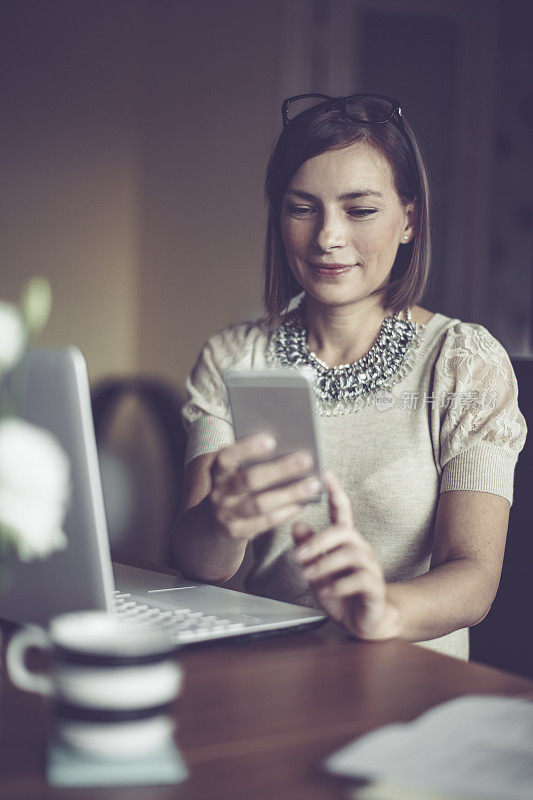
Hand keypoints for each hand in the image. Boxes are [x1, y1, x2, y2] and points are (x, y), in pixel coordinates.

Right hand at [208, 434, 321, 542]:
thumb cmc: (234, 487)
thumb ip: (251, 461)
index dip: (247, 448)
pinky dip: (285, 512)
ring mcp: (226, 514)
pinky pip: (265, 522)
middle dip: (280, 469)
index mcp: (218, 471)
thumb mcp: (234, 472)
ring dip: (290, 493)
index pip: (228, 457)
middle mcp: (219, 492)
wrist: (213, 524)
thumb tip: (287, 445)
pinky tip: (302, 503)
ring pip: (261, 504)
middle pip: (249, 479)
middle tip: (306, 459)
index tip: (272, 440)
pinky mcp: (237, 532)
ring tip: (313, 484)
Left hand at [293, 471, 399, 640]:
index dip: (335, 490)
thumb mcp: (316, 569)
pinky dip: (340, 585)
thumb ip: (308, 548)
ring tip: (308, 575)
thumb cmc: (340, 591)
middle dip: (319, 541)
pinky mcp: (375, 587)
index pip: (342, 509)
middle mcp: (360, 548)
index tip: (325, 472)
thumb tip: (297, 524)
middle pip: (344, 532)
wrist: (364, 622)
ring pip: (351, 554)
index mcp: (345, 541)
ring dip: (325, 564)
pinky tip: (326, 591)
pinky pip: (361, 580)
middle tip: (298, 555)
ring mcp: (370, 567)